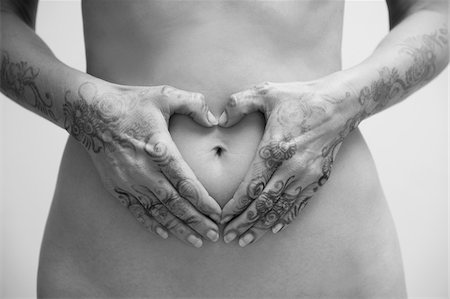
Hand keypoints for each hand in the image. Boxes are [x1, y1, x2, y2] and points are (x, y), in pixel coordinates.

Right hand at [63, 82, 220, 247]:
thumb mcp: (164, 94)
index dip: (203, 201)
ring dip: (178, 228)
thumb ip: (193, 104)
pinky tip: (164, 233)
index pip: (186, 183)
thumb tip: (214, 120)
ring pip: (157, 211)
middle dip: (196, 221)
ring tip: (195, 240)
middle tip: (214, 234)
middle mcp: (144, 171)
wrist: (90, 112)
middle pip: (175, 203)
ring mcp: (129, 181)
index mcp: (159, 149)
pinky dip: (151, 223)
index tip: (217, 213)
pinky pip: (136, 210)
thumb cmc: (130, 102)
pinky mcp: (116, 186)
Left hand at [219, 79, 360, 246]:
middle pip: (263, 203)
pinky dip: (285, 218)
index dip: (235, 206)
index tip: (221, 218)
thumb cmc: (301, 97)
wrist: (340, 104)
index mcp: (275, 148)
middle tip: (228, 238)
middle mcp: (292, 166)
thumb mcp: (266, 92)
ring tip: (246, 240)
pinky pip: (299, 204)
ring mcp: (308, 174)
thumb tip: (219, 120)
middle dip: (244, 223)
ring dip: (262, 226)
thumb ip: (238, 103)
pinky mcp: (319, 178)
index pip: (250, 186)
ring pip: (280, 208)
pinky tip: (274, 228)